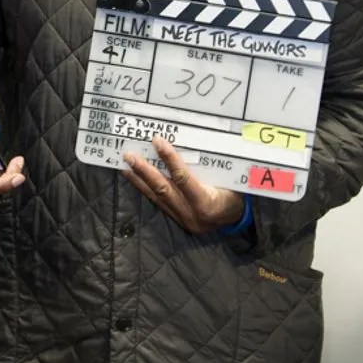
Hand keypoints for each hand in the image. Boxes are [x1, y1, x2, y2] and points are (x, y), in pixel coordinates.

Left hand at [123, 136, 244, 233]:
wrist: (238, 220)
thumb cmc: (235, 194)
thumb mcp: (229, 181)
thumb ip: (210, 167)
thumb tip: (189, 142)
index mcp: (206, 203)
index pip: (183, 179)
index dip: (169, 159)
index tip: (157, 141)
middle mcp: (191, 214)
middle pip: (163, 189)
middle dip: (144, 172)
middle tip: (130, 156)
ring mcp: (182, 219)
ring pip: (156, 197)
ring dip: (139, 180)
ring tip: (124, 166)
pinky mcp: (176, 219)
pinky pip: (157, 202)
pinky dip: (145, 189)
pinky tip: (134, 179)